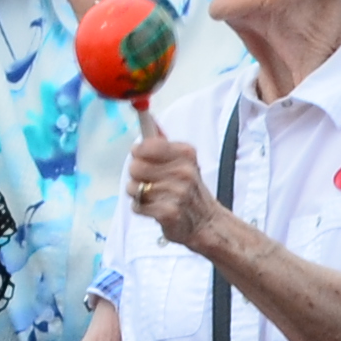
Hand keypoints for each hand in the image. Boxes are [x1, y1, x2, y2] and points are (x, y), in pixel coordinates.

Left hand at [123, 124, 222, 252]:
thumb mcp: (182, 161)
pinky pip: (137, 206)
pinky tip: (155, 209)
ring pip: (133, 188)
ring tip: (154, 197)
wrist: (206, 222)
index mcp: (186, 154)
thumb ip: (162, 142)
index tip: (142, 158)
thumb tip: (148, 117)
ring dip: (139, 195)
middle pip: (134, 167)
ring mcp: (177, 192)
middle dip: (137, 176)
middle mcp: (184, 171)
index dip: (138, 153)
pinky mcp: (169, 212)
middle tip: (150, 182)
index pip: (145, 145)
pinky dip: (141, 209)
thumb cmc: (188, 190)